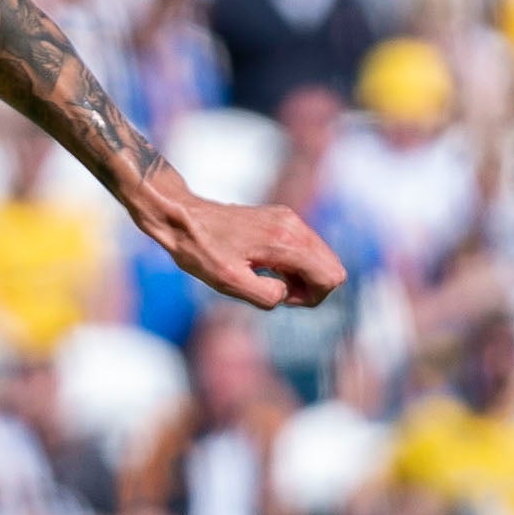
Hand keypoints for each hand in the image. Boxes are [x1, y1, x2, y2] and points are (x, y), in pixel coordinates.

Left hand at [144, 178, 347, 310]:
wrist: (181, 217)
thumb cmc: (201, 250)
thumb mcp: (229, 281)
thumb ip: (266, 295)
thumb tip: (285, 294)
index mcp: (285, 241)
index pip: (331, 277)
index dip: (312, 297)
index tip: (281, 296)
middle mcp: (294, 225)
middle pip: (332, 268)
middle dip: (311, 287)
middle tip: (274, 288)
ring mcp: (289, 218)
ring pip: (321, 258)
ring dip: (303, 276)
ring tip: (268, 277)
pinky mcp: (281, 218)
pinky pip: (306, 248)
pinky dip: (295, 263)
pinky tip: (267, 266)